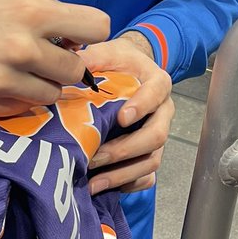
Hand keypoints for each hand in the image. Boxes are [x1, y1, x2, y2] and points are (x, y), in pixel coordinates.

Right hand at [0, 0, 110, 116]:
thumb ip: (43, 7)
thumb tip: (72, 33)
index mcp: (31, 13)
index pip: (97, 27)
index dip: (90, 32)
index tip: (77, 37)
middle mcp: (21, 49)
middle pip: (76, 70)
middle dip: (66, 64)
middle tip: (47, 58)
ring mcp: (1, 82)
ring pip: (51, 96)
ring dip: (42, 85)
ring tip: (19, 71)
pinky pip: (20, 109)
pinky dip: (16, 99)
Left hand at [81, 32, 173, 194]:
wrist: (129, 71)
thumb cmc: (119, 62)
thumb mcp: (109, 51)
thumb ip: (94, 55)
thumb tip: (74, 65)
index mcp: (157, 83)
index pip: (156, 94)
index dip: (142, 106)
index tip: (121, 118)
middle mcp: (163, 112)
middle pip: (157, 135)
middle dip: (125, 150)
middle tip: (96, 157)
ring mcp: (158, 135)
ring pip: (152, 160)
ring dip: (123, 174)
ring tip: (94, 183)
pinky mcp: (150, 153)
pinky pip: (148, 177)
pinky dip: (129, 185)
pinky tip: (105, 187)